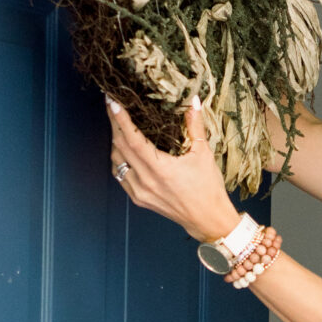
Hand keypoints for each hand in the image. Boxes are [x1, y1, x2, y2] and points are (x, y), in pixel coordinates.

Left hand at [107, 97, 236, 241]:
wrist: (207, 219)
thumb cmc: (208, 189)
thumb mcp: (204, 154)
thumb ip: (195, 126)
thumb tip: (194, 101)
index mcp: (161, 169)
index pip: (133, 139)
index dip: (121, 119)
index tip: (113, 102)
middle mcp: (146, 181)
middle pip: (119, 147)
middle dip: (114, 124)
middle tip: (113, 106)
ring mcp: (139, 191)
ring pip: (117, 161)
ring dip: (115, 141)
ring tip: (118, 125)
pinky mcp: (138, 198)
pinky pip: (121, 175)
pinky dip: (119, 159)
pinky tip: (124, 150)